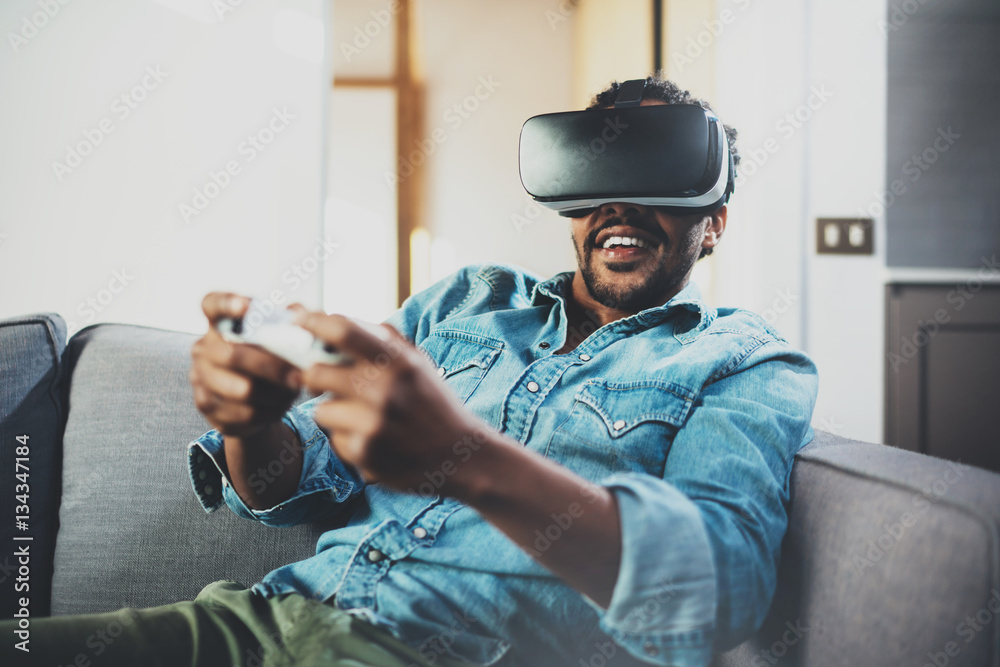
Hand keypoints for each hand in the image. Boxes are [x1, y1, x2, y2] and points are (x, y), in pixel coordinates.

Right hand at [190, 293, 304, 437]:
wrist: (260, 402)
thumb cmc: (271, 362)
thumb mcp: (285, 340)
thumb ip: (292, 322)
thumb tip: (298, 312)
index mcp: (221, 323)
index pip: (212, 304)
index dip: (226, 303)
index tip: (246, 306)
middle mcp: (203, 347)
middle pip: (232, 355)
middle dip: (269, 367)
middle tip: (296, 375)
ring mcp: (200, 377)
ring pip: (240, 389)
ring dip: (272, 393)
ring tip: (289, 392)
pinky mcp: (206, 405)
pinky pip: (242, 412)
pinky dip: (266, 412)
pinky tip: (274, 406)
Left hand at [295, 312, 490, 494]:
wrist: (461, 456)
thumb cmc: (432, 402)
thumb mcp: (416, 363)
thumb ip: (380, 339)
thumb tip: (329, 318)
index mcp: (397, 361)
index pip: (342, 330)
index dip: (312, 322)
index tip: (297, 320)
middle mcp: (384, 389)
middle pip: (316, 373)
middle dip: (313, 377)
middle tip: (322, 380)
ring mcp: (373, 423)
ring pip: (321, 409)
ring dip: (333, 411)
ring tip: (360, 416)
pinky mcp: (365, 453)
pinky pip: (334, 438)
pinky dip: (347, 438)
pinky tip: (373, 440)